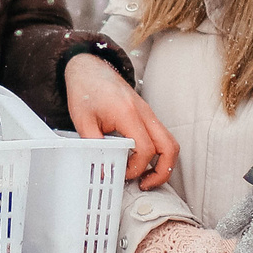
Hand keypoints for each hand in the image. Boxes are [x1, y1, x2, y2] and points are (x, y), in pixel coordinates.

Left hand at [66, 54, 178, 188]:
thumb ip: (93, 146)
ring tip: (144, 177)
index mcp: (128, 113)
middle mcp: (144, 113)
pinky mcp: (147, 115)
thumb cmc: (85, 91)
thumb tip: (103, 172)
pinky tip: (139, 162)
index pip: (145, 148)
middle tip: (144, 184)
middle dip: (162, 171)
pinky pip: (162, 136)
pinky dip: (158, 153)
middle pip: (170, 147)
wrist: (89, 68)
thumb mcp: (82, 121)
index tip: (123, 175)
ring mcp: (149, 113)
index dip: (137, 168)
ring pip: (170, 142)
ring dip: (163, 163)